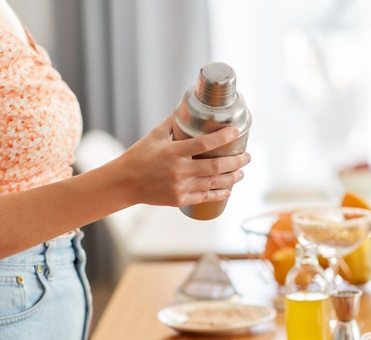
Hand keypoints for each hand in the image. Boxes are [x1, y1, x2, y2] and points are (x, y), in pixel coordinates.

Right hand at [114, 116, 250, 206]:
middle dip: (236, 162)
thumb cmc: (138, 157)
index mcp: (173, 152)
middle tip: (247, 156)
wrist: (124, 183)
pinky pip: (204, 197)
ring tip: (242, 172)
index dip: (223, 137)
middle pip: (215, 167)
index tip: (236, 132)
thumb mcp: (154, 136)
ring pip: (213, 183)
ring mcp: (179, 187)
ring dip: (231, 178)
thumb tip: (187, 109)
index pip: (204, 144)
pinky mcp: (178, 199)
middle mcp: (178, 170)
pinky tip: (228, 190)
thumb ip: (172, 124)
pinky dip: (218, 194)